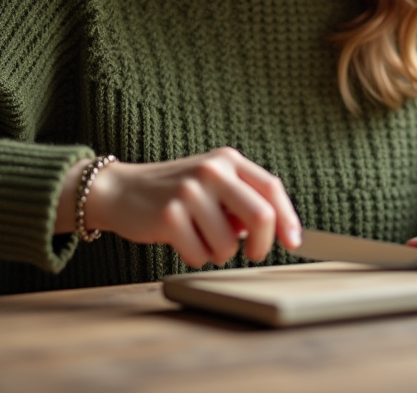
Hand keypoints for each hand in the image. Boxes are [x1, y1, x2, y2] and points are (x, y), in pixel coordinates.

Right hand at [72, 148, 302, 267]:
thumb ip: (243, 199)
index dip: (287, 218)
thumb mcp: (212, 183)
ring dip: (219, 252)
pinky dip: (196, 257)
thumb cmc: (175, 193)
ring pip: (229, 244)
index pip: (271, 187)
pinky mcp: (169, 215)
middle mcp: (211, 170)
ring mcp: (189, 191)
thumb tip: (279, 229)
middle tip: (254, 253)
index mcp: (227, 159)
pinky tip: (180, 240)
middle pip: (260, 216)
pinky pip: (200, 255)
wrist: (121, 190)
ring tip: (200, 237)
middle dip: (262, 245)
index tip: (294, 241)